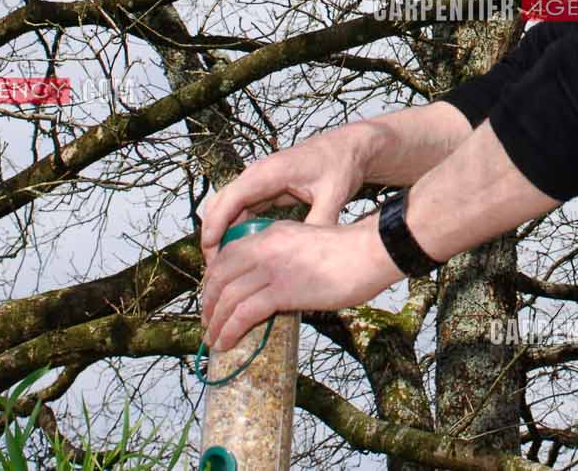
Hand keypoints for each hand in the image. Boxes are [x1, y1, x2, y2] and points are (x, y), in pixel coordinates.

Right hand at [199, 126, 373, 255]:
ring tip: (224, 267)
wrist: (349, 147)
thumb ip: (319, 222)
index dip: (215, 225)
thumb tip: (309, 254)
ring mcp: (259, 181)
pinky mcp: (265, 188)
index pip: (230, 199)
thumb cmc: (340, 165)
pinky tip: (242, 252)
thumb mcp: (333, 195)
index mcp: (269, 172)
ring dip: (223, 233)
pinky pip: (242, 210)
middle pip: (221, 204)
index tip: (209, 252)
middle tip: (214, 268)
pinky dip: (236, 229)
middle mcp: (258, 174)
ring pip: (228, 208)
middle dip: (213, 234)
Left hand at [201, 219, 403, 351]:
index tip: (213, 299)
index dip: (214, 280)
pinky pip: (244, 313)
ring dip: (215, 322)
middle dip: (209, 303)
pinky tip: (227, 342)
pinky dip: (230, 330)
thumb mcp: (306, 246)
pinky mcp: (282, 290)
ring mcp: (272, 268)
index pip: (228, 255)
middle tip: (208, 322)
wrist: (369, 251)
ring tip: (214, 339)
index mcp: (270, 234)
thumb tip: (274, 290)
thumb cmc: (348, 253)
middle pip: (220, 276)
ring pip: (228, 297)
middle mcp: (265, 247)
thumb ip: (285, 261)